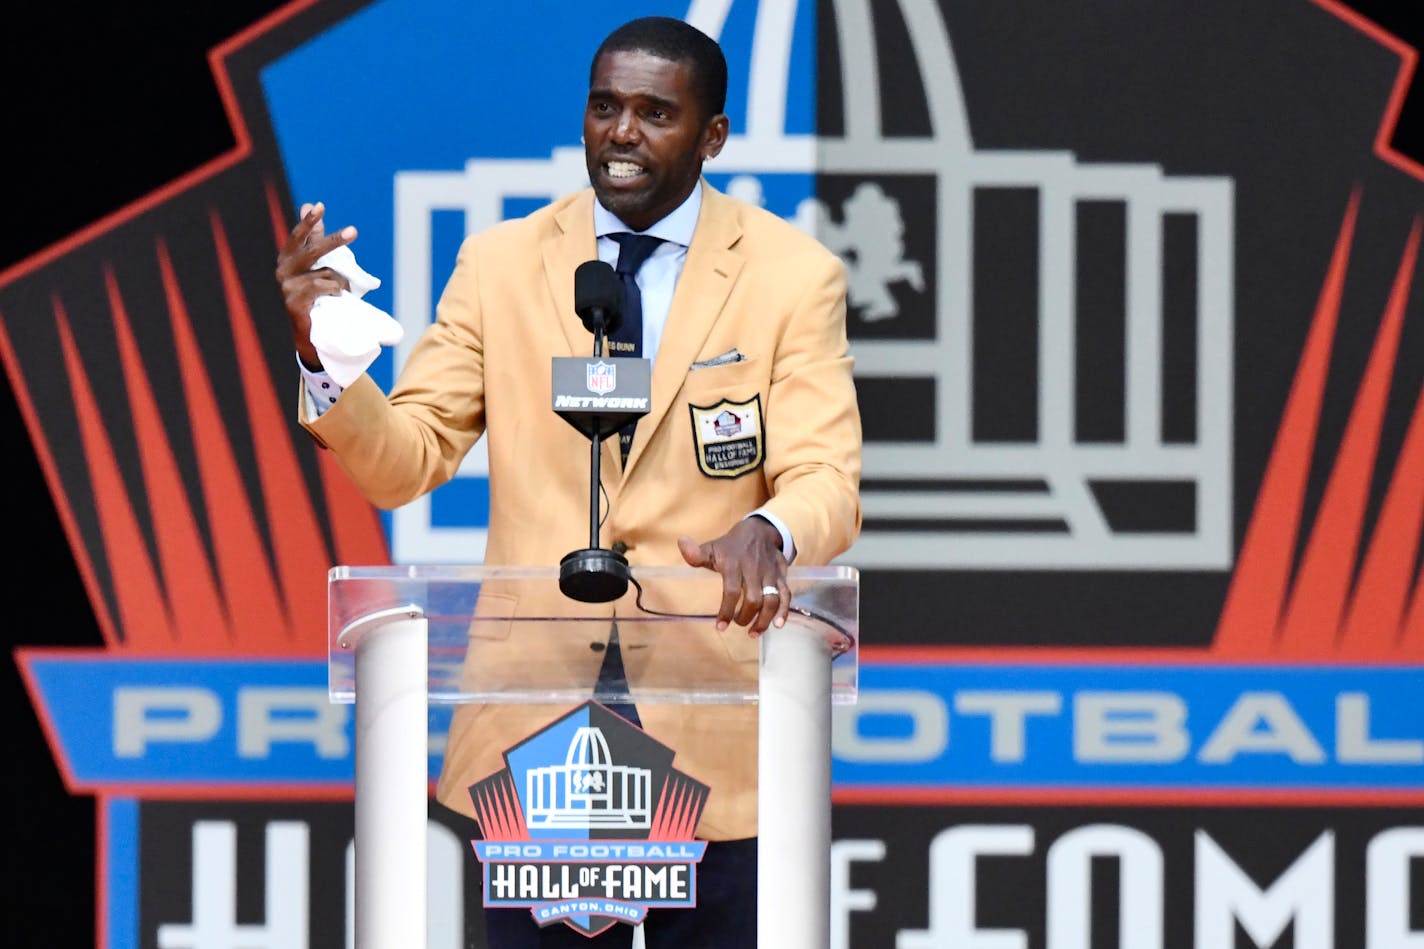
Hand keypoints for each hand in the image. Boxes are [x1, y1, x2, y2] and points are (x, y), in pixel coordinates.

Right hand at [274, 201, 357, 368]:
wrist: (308, 335)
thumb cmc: (313, 296)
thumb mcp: (314, 265)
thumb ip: (312, 238)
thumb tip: (308, 204)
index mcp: (287, 259)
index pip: (298, 236)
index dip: (308, 222)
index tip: (319, 206)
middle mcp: (282, 271)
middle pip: (313, 251)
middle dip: (334, 241)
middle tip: (354, 231)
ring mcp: (286, 287)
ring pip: (325, 273)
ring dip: (339, 282)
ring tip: (340, 292)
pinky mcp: (293, 303)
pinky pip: (322, 287)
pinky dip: (334, 291)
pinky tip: (335, 297)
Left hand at [677, 517, 788, 634]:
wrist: (760, 530)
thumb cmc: (732, 545)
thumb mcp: (712, 547)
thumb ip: (696, 553)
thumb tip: (681, 543)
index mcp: (734, 564)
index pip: (732, 591)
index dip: (727, 611)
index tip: (721, 627)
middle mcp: (753, 570)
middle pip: (753, 599)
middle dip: (745, 617)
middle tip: (738, 624)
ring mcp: (769, 574)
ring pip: (772, 599)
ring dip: (764, 620)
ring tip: (754, 633)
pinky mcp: (781, 576)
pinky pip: (786, 594)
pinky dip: (784, 611)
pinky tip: (778, 625)